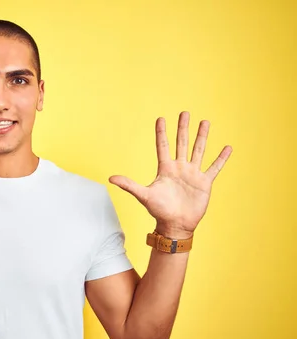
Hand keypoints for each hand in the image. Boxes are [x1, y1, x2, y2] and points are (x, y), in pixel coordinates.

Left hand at [109, 111, 231, 237]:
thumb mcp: (143, 195)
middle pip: (181, 143)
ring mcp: (192, 174)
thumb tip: (110, 178)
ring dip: (202, 136)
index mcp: (165, 169)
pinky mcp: (204, 183)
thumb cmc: (158, 211)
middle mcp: (179, 168)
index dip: (161, 133)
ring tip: (205, 122)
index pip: (162, 146)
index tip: (161, 118)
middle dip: (183, 128)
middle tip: (185, 112)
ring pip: (198, 150)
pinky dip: (221, 158)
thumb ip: (129, 185)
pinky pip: (214, 167)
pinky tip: (227, 147)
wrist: (175, 225)